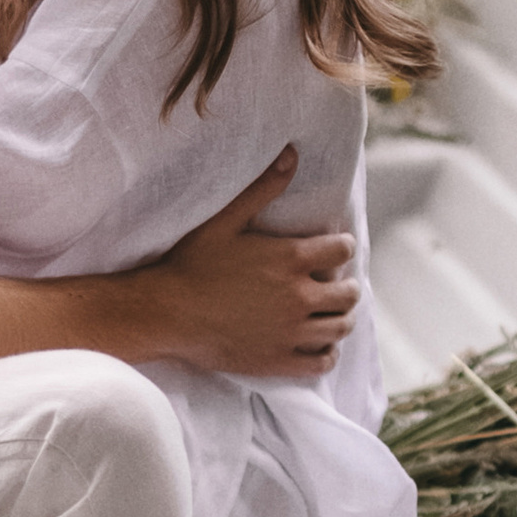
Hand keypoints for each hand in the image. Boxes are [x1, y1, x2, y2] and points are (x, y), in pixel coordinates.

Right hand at [139, 154, 360, 379]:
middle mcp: (299, 297)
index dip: (340, 246)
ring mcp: (292, 332)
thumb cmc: (191, 265)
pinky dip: (326, 352)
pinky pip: (322, 361)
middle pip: (349, 293)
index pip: (343, 250)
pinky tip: (315, 343)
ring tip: (327, 312)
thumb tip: (292, 155)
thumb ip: (262, 188)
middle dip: (345, 285)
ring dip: (340, 317)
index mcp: (291, 260)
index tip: (331, 249)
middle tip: (332, 283)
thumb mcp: (224, 221)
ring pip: (341, 327)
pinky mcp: (279, 360)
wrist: (167, 315)